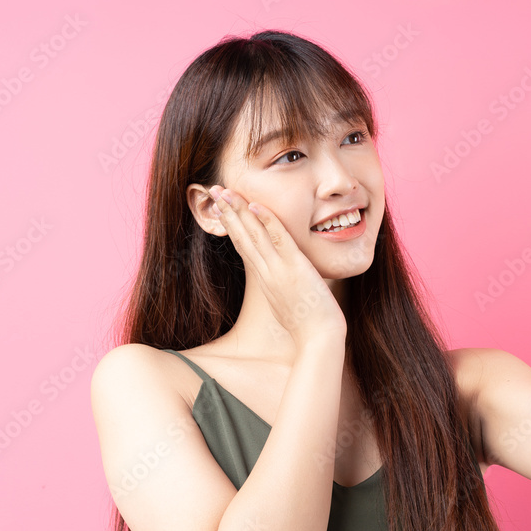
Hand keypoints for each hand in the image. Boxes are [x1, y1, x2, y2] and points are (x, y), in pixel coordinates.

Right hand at [208, 185, 347, 345]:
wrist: (318, 340)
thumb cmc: (308, 327)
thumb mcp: (288, 305)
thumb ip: (282, 289)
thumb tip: (282, 284)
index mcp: (265, 280)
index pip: (243, 246)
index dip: (231, 226)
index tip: (220, 209)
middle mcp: (266, 273)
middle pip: (241, 237)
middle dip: (227, 212)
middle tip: (212, 191)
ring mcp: (278, 270)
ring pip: (254, 235)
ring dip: (239, 211)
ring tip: (224, 191)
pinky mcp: (294, 268)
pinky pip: (278, 240)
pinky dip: (267, 221)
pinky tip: (256, 205)